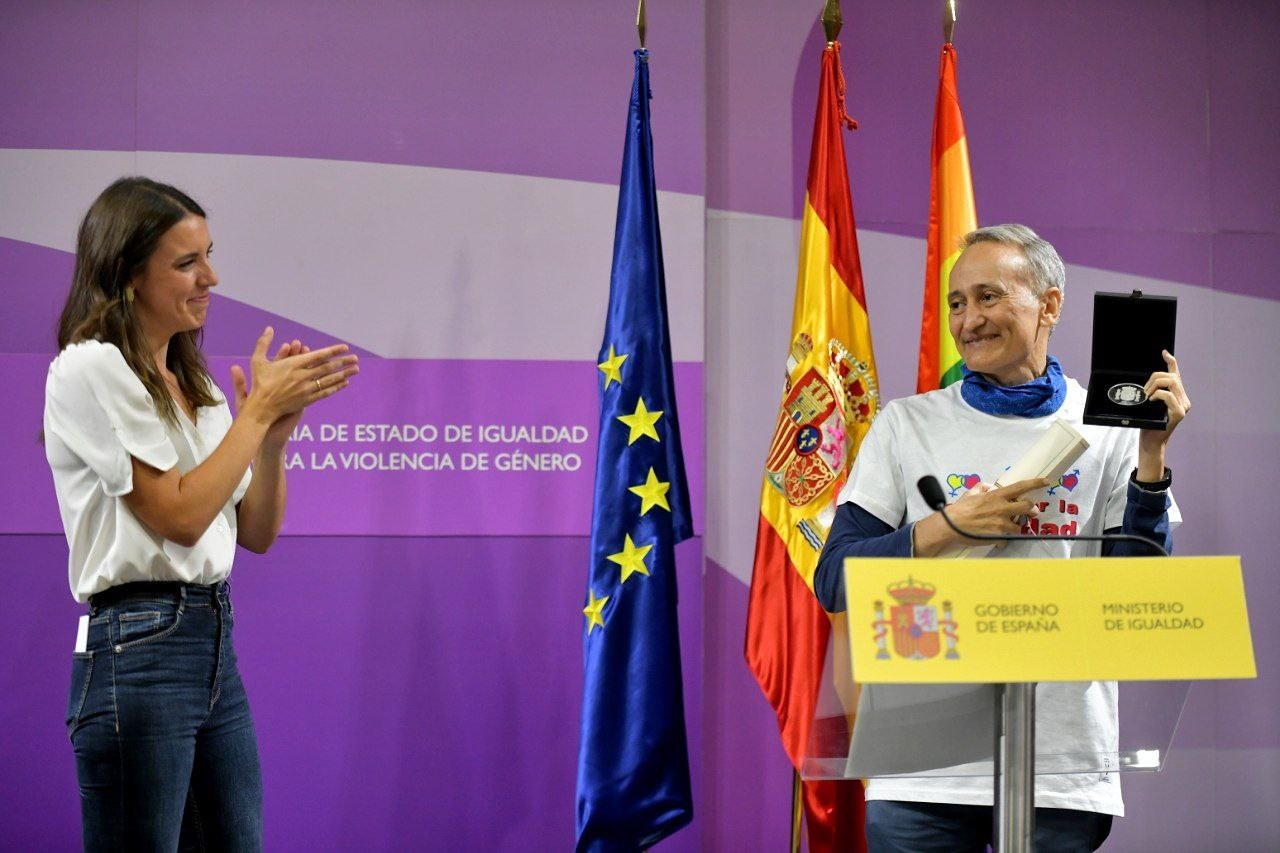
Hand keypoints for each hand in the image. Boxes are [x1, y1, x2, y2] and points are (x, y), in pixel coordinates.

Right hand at [231, 327, 359, 429]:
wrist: (262, 407)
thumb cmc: (259, 383)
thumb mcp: (258, 361)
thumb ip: (264, 343)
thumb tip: (269, 328)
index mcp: (293, 364)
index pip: (319, 355)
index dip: (333, 351)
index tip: (345, 347)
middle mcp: (302, 376)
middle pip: (328, 367)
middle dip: (343, 362)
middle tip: (355, 358)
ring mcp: (306, 389)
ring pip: (330, 380)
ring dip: (344, 373)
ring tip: (356, 369)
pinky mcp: (307, 400)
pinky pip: (325, 392)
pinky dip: (336, 387)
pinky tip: (345, 383)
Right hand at [947, 477, 1047, 543]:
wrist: (952, 525)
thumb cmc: (960, 509)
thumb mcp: (970, 493)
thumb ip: (981, 487)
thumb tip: (987, 486)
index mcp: (997, 496)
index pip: (1021, 487)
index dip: (1035, 483)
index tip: (1045, 481)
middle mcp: (1002, 508)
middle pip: (1027, 507)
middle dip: (1032, 509)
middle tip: (1032, 512)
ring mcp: (1002, 523)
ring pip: (1019, 526)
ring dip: (1016, 526)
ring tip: (1009, 527)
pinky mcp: (999, 536)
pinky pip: (1006, 539)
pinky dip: (1002, 539)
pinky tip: (996, 539)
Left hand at [1137, 350, 1188, 479]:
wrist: (1151, 442)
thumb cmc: (1148, 423)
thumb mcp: (1149, 404)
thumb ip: (1152, 392)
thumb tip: (1146, 381)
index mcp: (1178, 396)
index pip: (1177, 374)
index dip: (1171, 362)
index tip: (1164, 353)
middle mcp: (1184, 400)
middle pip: (1172, 376)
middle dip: (1155, 378)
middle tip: (1144, 390)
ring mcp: (1183, 406)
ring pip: (1172, 383)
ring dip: (1155, 385)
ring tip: (1146, 395)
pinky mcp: (1179, 413)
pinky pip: (1168, 395)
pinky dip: (1157, 395)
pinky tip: (1150, 400)